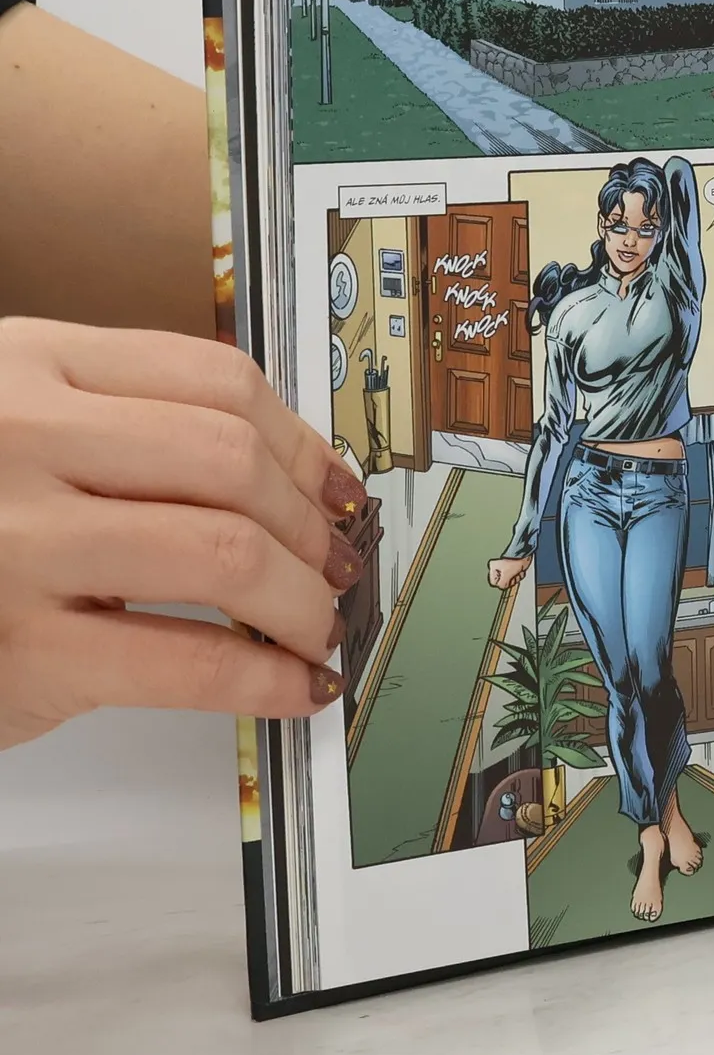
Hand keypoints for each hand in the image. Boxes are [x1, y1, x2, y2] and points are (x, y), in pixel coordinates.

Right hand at [0, 319, 364, 752]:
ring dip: (304, 600)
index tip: (336, 485)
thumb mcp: (15, 430)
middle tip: (339, 563)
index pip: (215, 381)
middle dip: (312, 522)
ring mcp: (18, 544)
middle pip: (232, 463)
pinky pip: (187, 661)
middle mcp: (22, 439)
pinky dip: (267, 677)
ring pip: (226, 554)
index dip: (301, 441)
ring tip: (320, 624)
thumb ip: (121, 423)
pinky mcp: (23, 649)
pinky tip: (295, 687)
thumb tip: (287, 472)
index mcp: (28, 367)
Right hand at [488, 557, 531, 590]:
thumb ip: (502, 584)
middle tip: (513, 575)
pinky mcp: (514, 568)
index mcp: (493, 567)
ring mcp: (507, 568)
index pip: (494, 582)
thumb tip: (502, 587)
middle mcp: (499, 568)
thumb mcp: (506, 575)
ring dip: (516, 578)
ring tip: (517, 572)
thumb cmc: (514, 561)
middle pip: (504, 582)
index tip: (506, 580)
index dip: (501, 583)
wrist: (525, 555)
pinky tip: (520, 570)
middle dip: (511, 580)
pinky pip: (517, 576)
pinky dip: (520, 575)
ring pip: (511, 580)